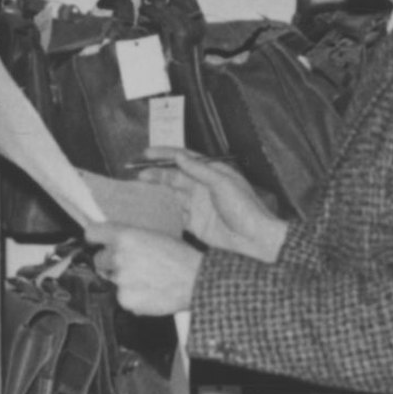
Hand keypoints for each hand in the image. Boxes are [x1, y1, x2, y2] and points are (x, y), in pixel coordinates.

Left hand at [102, 225, 201, 318]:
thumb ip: (129, 238)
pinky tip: (150, 291)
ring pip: (112, 280)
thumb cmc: (181, 257)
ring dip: (124, 281)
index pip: (92, 233)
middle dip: (111, 263)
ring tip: (148, 279)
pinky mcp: (125, 300)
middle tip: (133, 265)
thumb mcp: (154, 235)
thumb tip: (113, 241)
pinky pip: (121, 297)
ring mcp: (120, 280)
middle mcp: (118, 256)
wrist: (197, 281)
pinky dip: (132, 297)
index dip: (96, 239)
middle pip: (99, 259)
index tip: (98, 243)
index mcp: (125, 236)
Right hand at [146, 149, 288, 263]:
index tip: (146, 153)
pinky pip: (174, 215)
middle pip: (175, 176)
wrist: (253, 240)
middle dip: (156, 173)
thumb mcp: (222, 183)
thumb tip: (179, 156)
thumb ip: (199, 170)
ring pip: (172, 194)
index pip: (185, 158)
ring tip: (139, 188)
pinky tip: (150, 208)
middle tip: (138, 174)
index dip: (165, 154)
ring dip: (157, 191)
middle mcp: (203, 187)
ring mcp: (198, 205)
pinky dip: (162, 211)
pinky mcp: (195, 223)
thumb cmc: (245, 208)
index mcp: (212, 172)